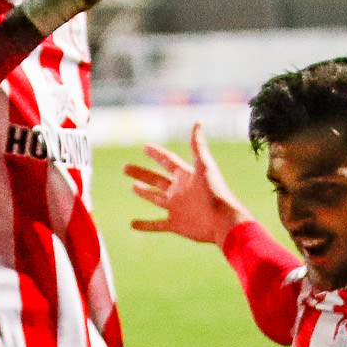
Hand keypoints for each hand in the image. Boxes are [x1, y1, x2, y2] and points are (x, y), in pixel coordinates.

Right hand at [125, 124, 253, 244]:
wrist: (222, 220)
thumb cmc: (215, 192)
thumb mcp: (204, 166)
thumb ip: (198, 145)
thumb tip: (198, 121)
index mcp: (186, 176)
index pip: (168, 161)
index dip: (157, 154)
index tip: (145, 146)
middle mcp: (180, 191)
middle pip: (157, 179)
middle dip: (141, 173)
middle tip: (125, 167)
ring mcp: (177, 208)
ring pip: (156, 198)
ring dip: (144, 193)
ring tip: (133, 187)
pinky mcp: (176, 224)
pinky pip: (156, 225)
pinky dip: (144, 225)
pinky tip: (132, 224)